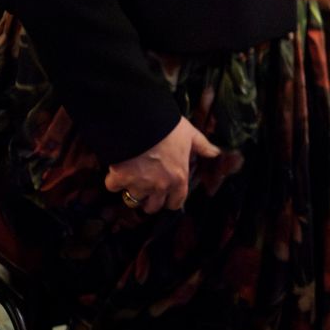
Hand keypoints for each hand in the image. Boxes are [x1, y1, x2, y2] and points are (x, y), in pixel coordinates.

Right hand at [105, 116, 219, 213]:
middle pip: (152, 207)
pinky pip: (113, 186)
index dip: (170, 199)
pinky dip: (114, 179)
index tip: (166, 194)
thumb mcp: (190, 134)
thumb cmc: (169, 128)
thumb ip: (203, 146)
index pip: (176, 203)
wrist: (141, 121)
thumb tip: (215, 153)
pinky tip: (118, 168)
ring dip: (132, 189)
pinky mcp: (119, 179)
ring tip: (133, 175)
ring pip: (133, 199)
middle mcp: (159, 186)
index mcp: (178, 178)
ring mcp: (138, 185)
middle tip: (147, 186)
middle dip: (149, 200)